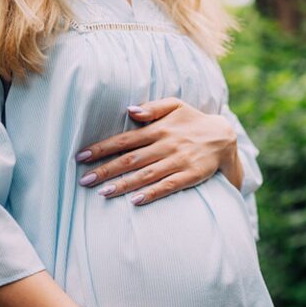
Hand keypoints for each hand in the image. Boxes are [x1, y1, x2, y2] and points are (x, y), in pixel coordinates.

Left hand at [75, 97, 242, 204]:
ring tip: (102, 193)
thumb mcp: (176, 105)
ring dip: (123, 184)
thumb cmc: (193, 121)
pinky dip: (152, 193)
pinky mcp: (189, 176)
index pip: (125, 139)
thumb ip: (153, 107)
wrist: (224, 137)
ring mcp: (178, 162)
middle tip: (84, 180)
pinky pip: (168, 186)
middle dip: (106, 170)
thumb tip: (130, 110)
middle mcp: (166, 145)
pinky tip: (135, 201)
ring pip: (146, 174)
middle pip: (131, 159)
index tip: (81, 157)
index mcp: (159, 129)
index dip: (102, 148)